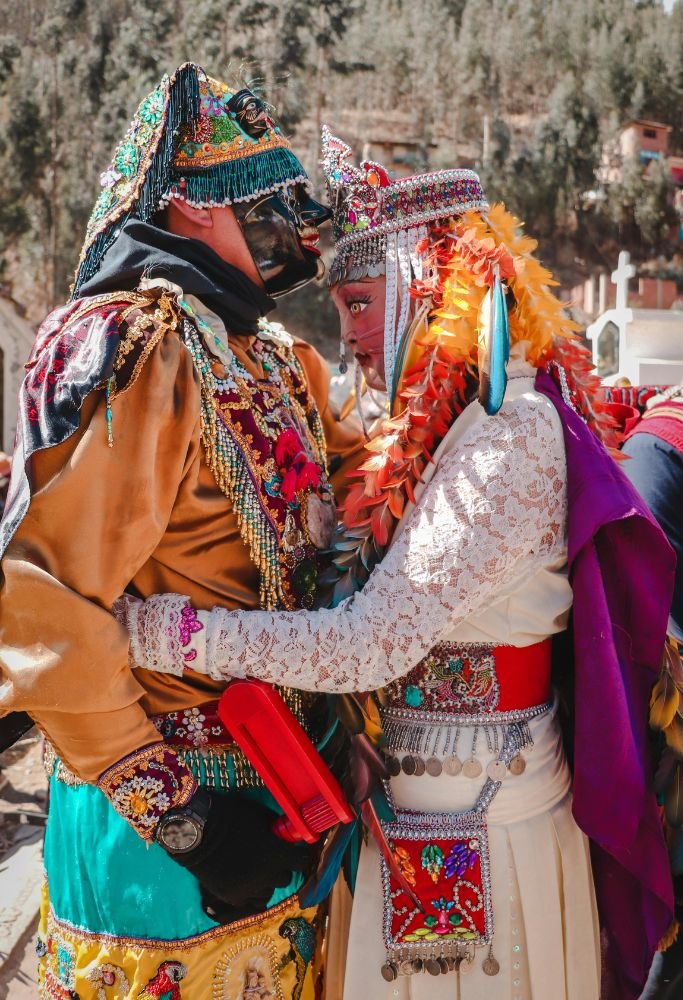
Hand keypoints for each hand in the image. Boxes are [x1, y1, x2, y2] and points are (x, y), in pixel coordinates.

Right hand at [164, 790, 312, 920]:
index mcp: (278, 855)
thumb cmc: (233, 817)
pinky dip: (251, 892)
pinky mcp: (234, 898)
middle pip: (286, 878)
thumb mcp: (262, 816)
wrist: (199, 832)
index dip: (298, 856)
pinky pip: (251, 901)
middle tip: (271, 860)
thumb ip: (278, 832)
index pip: (301, 862)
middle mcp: (268, 876)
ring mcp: (251, 889)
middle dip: (281, 869)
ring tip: (255, 871)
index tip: (293, 853)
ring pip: (269, 892)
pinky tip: (243, 880)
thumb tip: (289, 838)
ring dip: (267, 883)